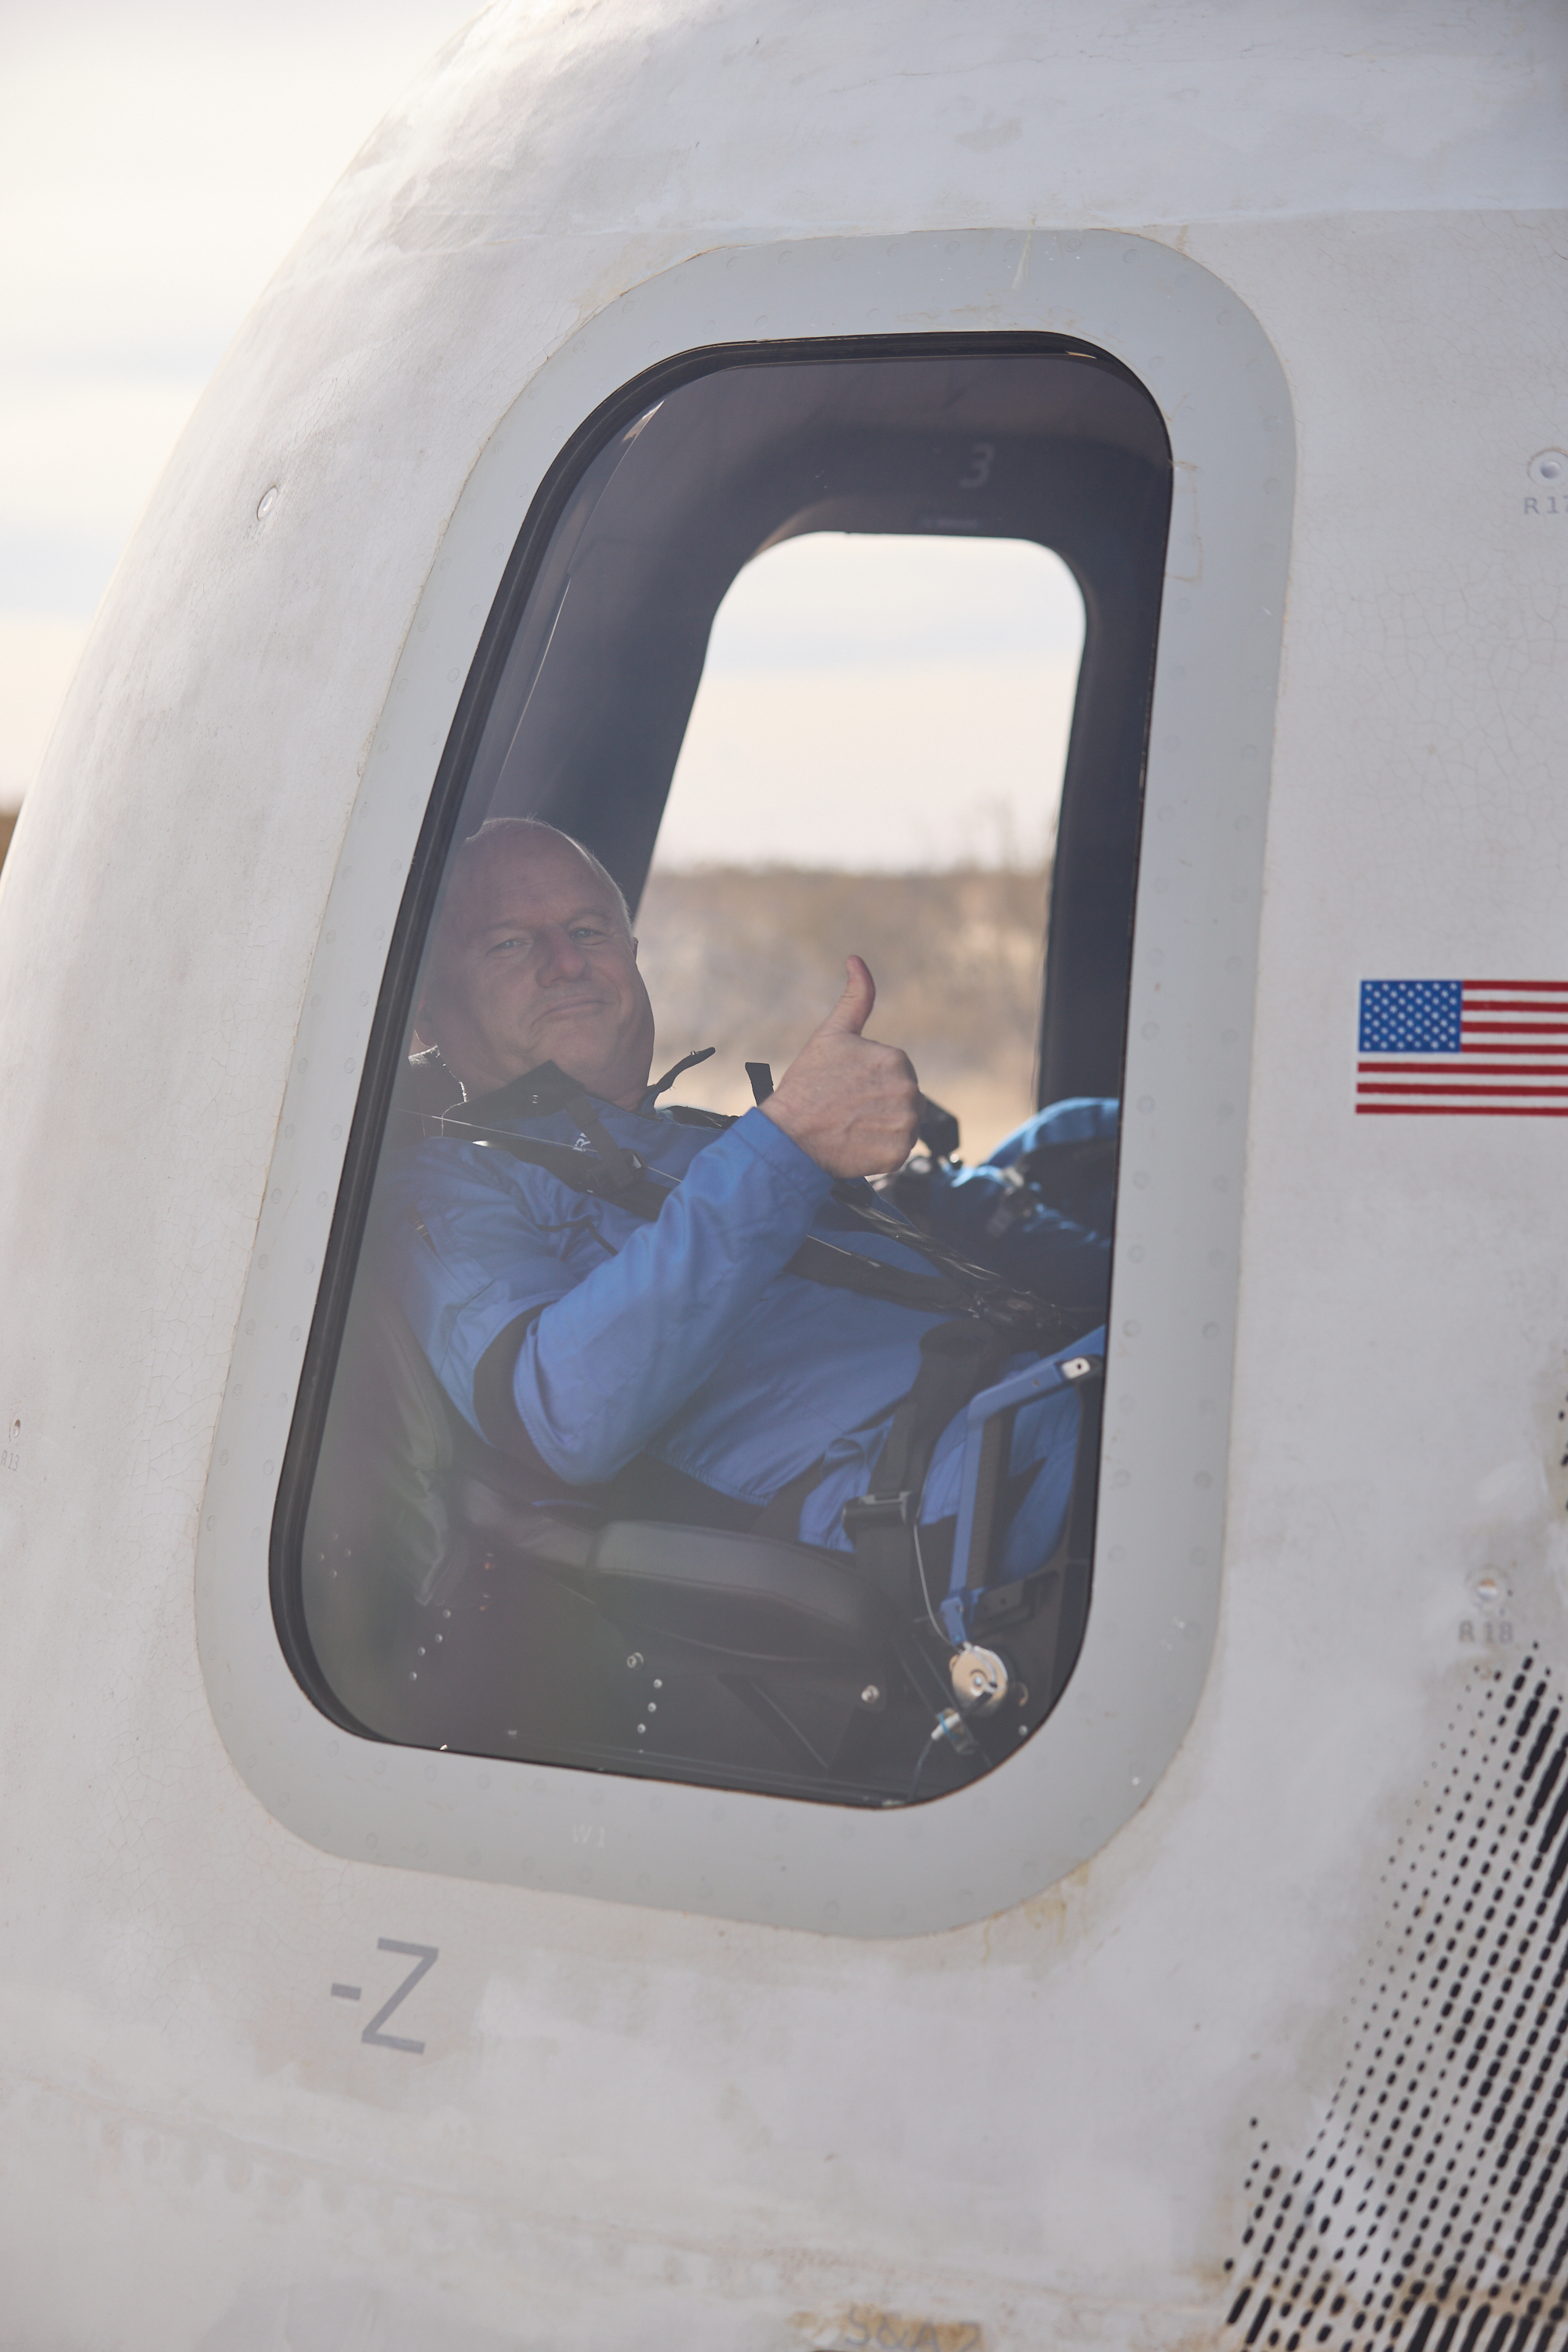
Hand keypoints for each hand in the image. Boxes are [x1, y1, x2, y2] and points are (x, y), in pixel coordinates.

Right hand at [761, 957, 919, 1178]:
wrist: (789, 1135)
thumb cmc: (806, 1085)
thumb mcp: (831, 1034)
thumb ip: (855, 997)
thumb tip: (856, 959)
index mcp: (896, 1059)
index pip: (897, 1075)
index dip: (870, 1084)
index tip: (847, 1090)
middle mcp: (908, 1090)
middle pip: (904, 1101)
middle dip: (881, 1105)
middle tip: (848, 1110)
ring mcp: (905, 1124)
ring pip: (903, 1125)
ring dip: (883, 1128)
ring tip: (852, 1127)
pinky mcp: (899, 1154)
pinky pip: (898, 1152)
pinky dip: (880, 1152)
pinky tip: (856, 1144)